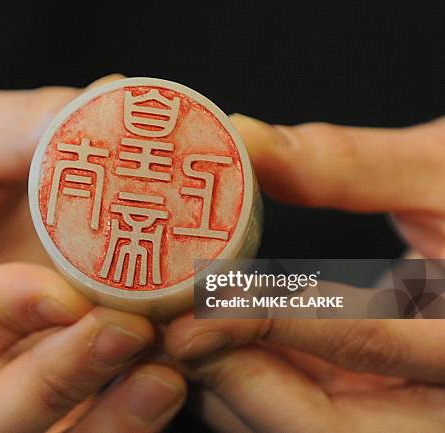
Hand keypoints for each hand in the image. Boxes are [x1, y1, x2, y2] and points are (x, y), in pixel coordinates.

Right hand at [0, 76, 185, 432]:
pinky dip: (122, 417)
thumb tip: (110, 103)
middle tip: (129, 330)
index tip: (58, 289)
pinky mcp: (32, 400)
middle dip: (55, 383)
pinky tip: (167, 378)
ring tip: (166, 369)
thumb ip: (12, 129)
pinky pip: (75, 430)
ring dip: (105, 417)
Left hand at [164, 116, 444, 432]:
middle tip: (164, 324)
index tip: (194, 300)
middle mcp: (439, 402)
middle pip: (319, 422)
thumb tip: (245, 137)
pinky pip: (303, 405)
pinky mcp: (378, 406)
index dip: (271, 323)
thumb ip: (348, 164)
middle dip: (232, 377)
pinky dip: (251, 373)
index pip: (364, 341)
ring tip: (169, 323)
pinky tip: (209, 329)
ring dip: (228, 380)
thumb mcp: (443, 177)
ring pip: (299, 421)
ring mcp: (406, 411)